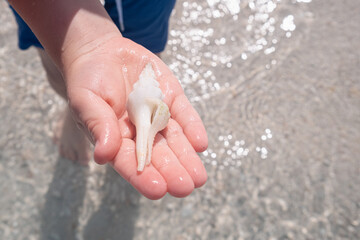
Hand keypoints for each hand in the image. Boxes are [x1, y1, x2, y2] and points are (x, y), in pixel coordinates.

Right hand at [64, 36, 207, 198]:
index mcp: (117, 138)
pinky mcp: (170, 97)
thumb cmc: (87, 79)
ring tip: (199, 178)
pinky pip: (184, 114)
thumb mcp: (86, 100)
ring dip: (186, 157)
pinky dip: (192, 127)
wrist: (101, 51)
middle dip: (172, 171)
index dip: (143, 176)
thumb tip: (103, 156)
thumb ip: (97, 125)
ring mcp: (157, 114)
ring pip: (174, 139)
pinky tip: (200, 144)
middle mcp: (140, 131)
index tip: (158, 190)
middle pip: (158, 155)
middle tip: (185, 187)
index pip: (130, 161)